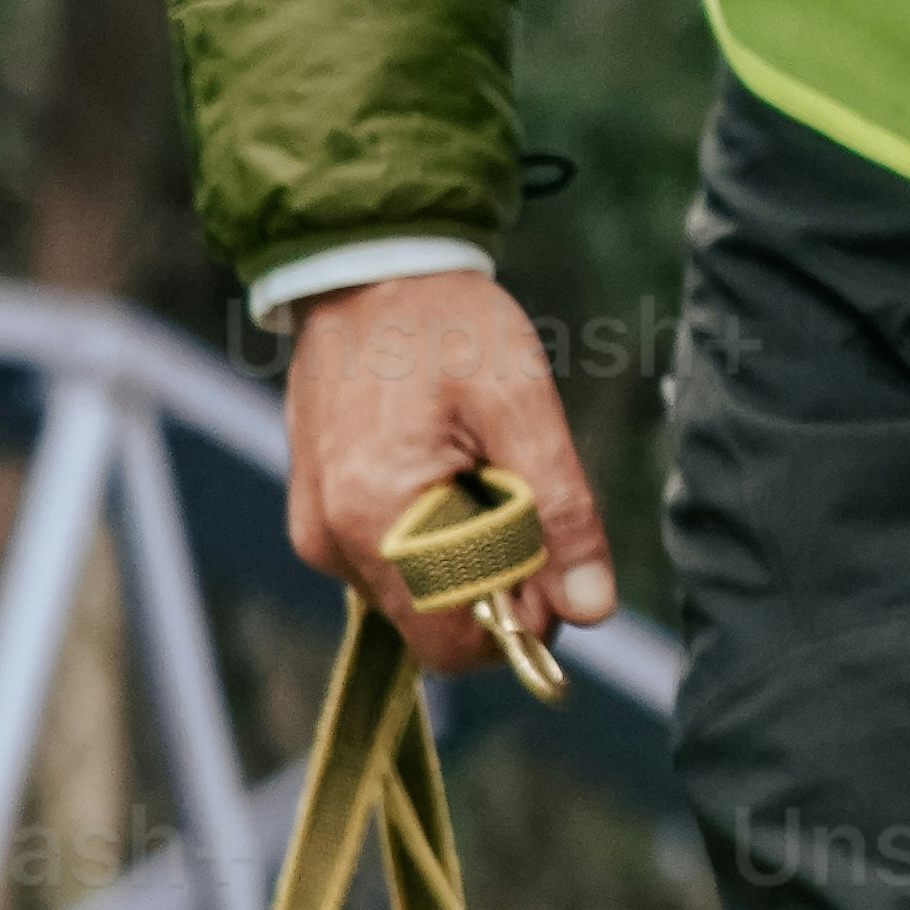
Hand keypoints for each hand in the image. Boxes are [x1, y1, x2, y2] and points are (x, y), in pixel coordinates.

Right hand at [280, 268, 617, 670]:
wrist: (368, 268)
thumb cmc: (447, 324)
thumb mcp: (522, 404)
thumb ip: (562, 512)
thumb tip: (592, 610)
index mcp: (376, 516)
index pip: (457, 641)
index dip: (520, 615)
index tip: (549, 547)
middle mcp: (332, 541)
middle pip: (438, 626)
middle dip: (495, 580)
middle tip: (513, 489)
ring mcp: (318, 533)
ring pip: (419, 599)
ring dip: (465, 554)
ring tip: (471, 464)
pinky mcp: (319, 519)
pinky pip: (394, 566)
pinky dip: (434, 536)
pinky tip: (443, 466)